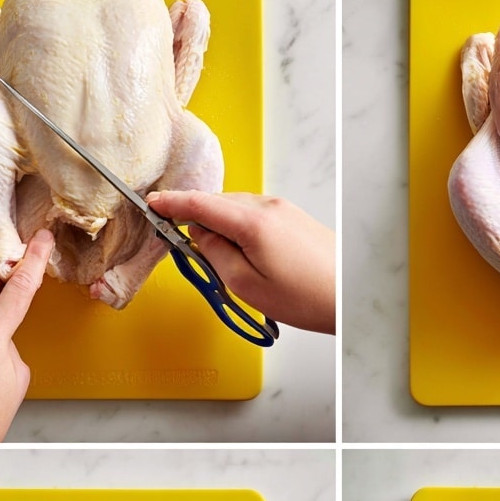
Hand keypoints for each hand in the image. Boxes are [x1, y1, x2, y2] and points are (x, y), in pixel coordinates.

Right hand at [147, 190, 334, 333]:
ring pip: (234, 210)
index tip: (152, 203)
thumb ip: (215, 255)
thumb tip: (200, 236)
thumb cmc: (306, 297)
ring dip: (220, 228)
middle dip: (196, 221)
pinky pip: (252, 215)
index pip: (200, 204)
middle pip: (217, 204)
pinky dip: (238, 229)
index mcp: (253, 222)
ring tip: (225, 265)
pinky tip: (244, 255)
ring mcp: (283, 209)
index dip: (172, 203)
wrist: (348, 296)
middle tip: (186, 248)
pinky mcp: (292, 217)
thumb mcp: (246, 285)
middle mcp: (268, 207)